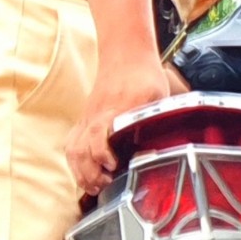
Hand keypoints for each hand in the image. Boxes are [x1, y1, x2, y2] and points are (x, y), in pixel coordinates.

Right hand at [67, 57, 185, 196]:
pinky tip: (86, 173)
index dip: (101, 152)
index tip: (112, 165)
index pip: (99, 134)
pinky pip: (72, 144)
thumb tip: (168, 143)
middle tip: (105, 185)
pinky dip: (75, 163)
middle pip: (80, 149)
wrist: (125, 54)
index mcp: (115, 110)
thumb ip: (158, 118)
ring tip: (95, 185)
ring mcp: (88, 119)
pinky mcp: (85, 120)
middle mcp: (96, 117)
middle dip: (89, 173)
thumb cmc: (143, 75)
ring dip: (81, 172)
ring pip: (73, 150)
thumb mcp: (159, 96)